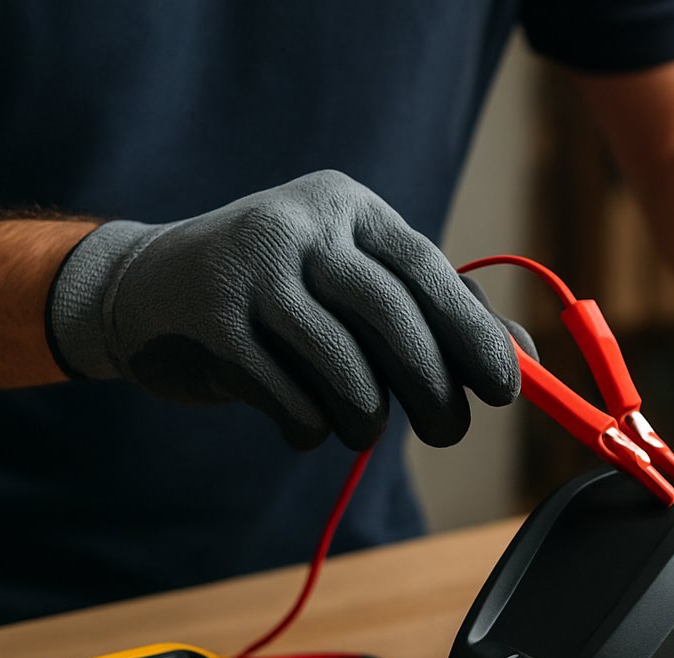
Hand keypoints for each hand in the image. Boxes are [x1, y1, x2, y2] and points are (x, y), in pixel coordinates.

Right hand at [46, 169, 523, 448]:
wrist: (148, 289)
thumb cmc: (285, 294)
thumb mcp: (359, 282)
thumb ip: (439, 314)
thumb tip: (525, 360)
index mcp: (350, 209)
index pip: (428, 270)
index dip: (473, 335)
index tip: (505, 391)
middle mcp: (300, 227)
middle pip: (392, 318)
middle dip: (432, 388)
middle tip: (448, 432)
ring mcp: (250, 272)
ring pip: (343, 366)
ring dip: (367, 417)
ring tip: (364, 430)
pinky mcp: (213, 324)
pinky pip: (290, 397)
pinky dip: (310, 426)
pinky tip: (305, 425)